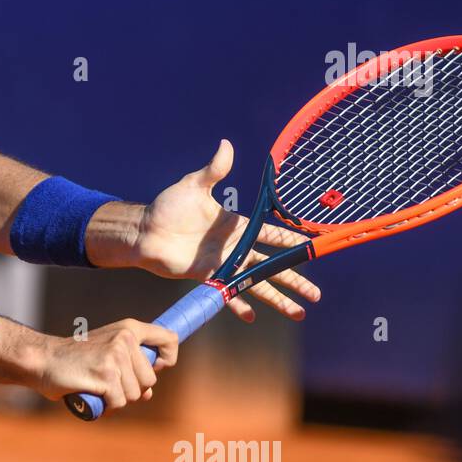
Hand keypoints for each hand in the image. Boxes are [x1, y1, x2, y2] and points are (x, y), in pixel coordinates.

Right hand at [34, 320, 178, 409]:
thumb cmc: (75, 359)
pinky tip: (91, 393)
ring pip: (135, 394)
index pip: (169, 339)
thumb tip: (148, 393)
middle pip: (150, 379)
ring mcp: (116, 356)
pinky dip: (106, 405)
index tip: (155, 366)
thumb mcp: (107, 353)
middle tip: (107, 381)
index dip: (167, 358)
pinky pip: (118, 402)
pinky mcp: (105, 375)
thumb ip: (130, 367)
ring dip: (117, 398)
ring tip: (96, 385)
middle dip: (131, 389)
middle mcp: (125, 339)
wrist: (43, 359)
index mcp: (129, 328)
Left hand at [134, 140, 320, 321]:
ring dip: (277, 299)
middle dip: (295, 280)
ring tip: (298, 314)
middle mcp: (234, 248)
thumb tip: (226, 144)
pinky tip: (252, 316)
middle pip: (272, 267)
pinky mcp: (207, 278)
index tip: (313, 247)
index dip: (292, 242)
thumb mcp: (193, 185)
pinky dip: (238, 304)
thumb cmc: (168, 207)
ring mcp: (222, 265)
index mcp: (236, 226)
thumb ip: (214, 170)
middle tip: (317, 294)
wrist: (144, 231)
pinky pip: (228, 294)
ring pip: (256, 284)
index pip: (272, 235)